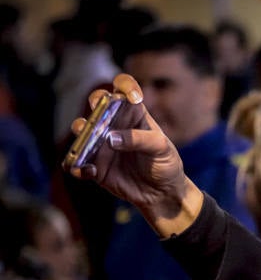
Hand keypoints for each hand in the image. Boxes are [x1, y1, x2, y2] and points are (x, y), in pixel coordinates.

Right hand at [67, 74, 201, 237]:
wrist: (162, 193)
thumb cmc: (165, 164)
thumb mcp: (162, 149)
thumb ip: (140, 140)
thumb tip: (110, 138)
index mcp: (134, 115)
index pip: (125, 90)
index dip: (125, 85)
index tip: (131, 97)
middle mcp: (114, 125)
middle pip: (97, 103)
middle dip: (96, 102)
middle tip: (102, 114)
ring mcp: (101, 144)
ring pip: (81, 130)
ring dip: (81, 132)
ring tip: (87, 140)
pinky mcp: (95, 165)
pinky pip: (77, 162)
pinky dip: (78, 165)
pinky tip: (90, 171)